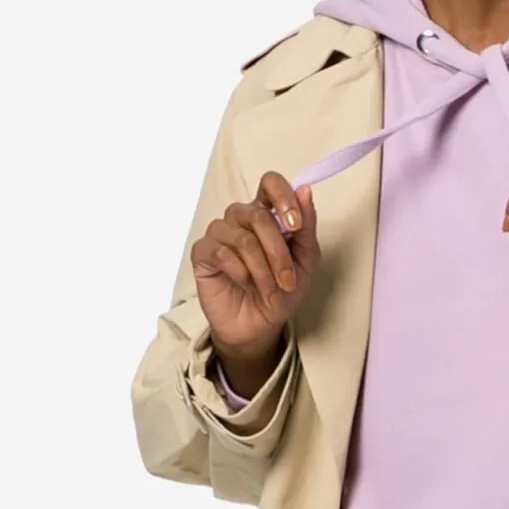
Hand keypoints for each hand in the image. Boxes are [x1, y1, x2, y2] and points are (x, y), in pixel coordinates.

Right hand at [194, 172, 320, 359]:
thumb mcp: (305, 261)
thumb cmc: (282, 291)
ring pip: (242, 238)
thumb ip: (306, 228)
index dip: (283, 197)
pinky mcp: (202, 252)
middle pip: (258, 216)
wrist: (260, 325)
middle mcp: (241, 217)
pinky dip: (241, 274)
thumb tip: (306, 190)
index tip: (295, 225)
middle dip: (278, 253)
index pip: (270, 183)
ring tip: (271, 291)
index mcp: (267, 214)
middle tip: (288, 282)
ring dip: (262, 270)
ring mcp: (220, 233)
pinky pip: (222, 253)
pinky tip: (247, 286)